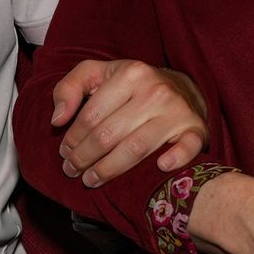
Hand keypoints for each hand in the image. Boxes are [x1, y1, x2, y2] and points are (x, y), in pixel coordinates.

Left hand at [50, 59, 206, 186]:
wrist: (181, 86)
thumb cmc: (132, 83)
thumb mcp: (97, 73)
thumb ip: (69, 88)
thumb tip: (57, 120)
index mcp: (131, 74)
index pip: (91, 115)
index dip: (72, 138)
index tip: (63, 152)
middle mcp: (156, 92)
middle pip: (109, 135)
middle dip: (84, 157)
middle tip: (71, 170)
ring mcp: (178, 111)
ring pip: (136, 148)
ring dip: (109, 170)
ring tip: (90, 179)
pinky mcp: (196, 129)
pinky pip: (187, 148)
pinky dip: (175, 159)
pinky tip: (159, 168)